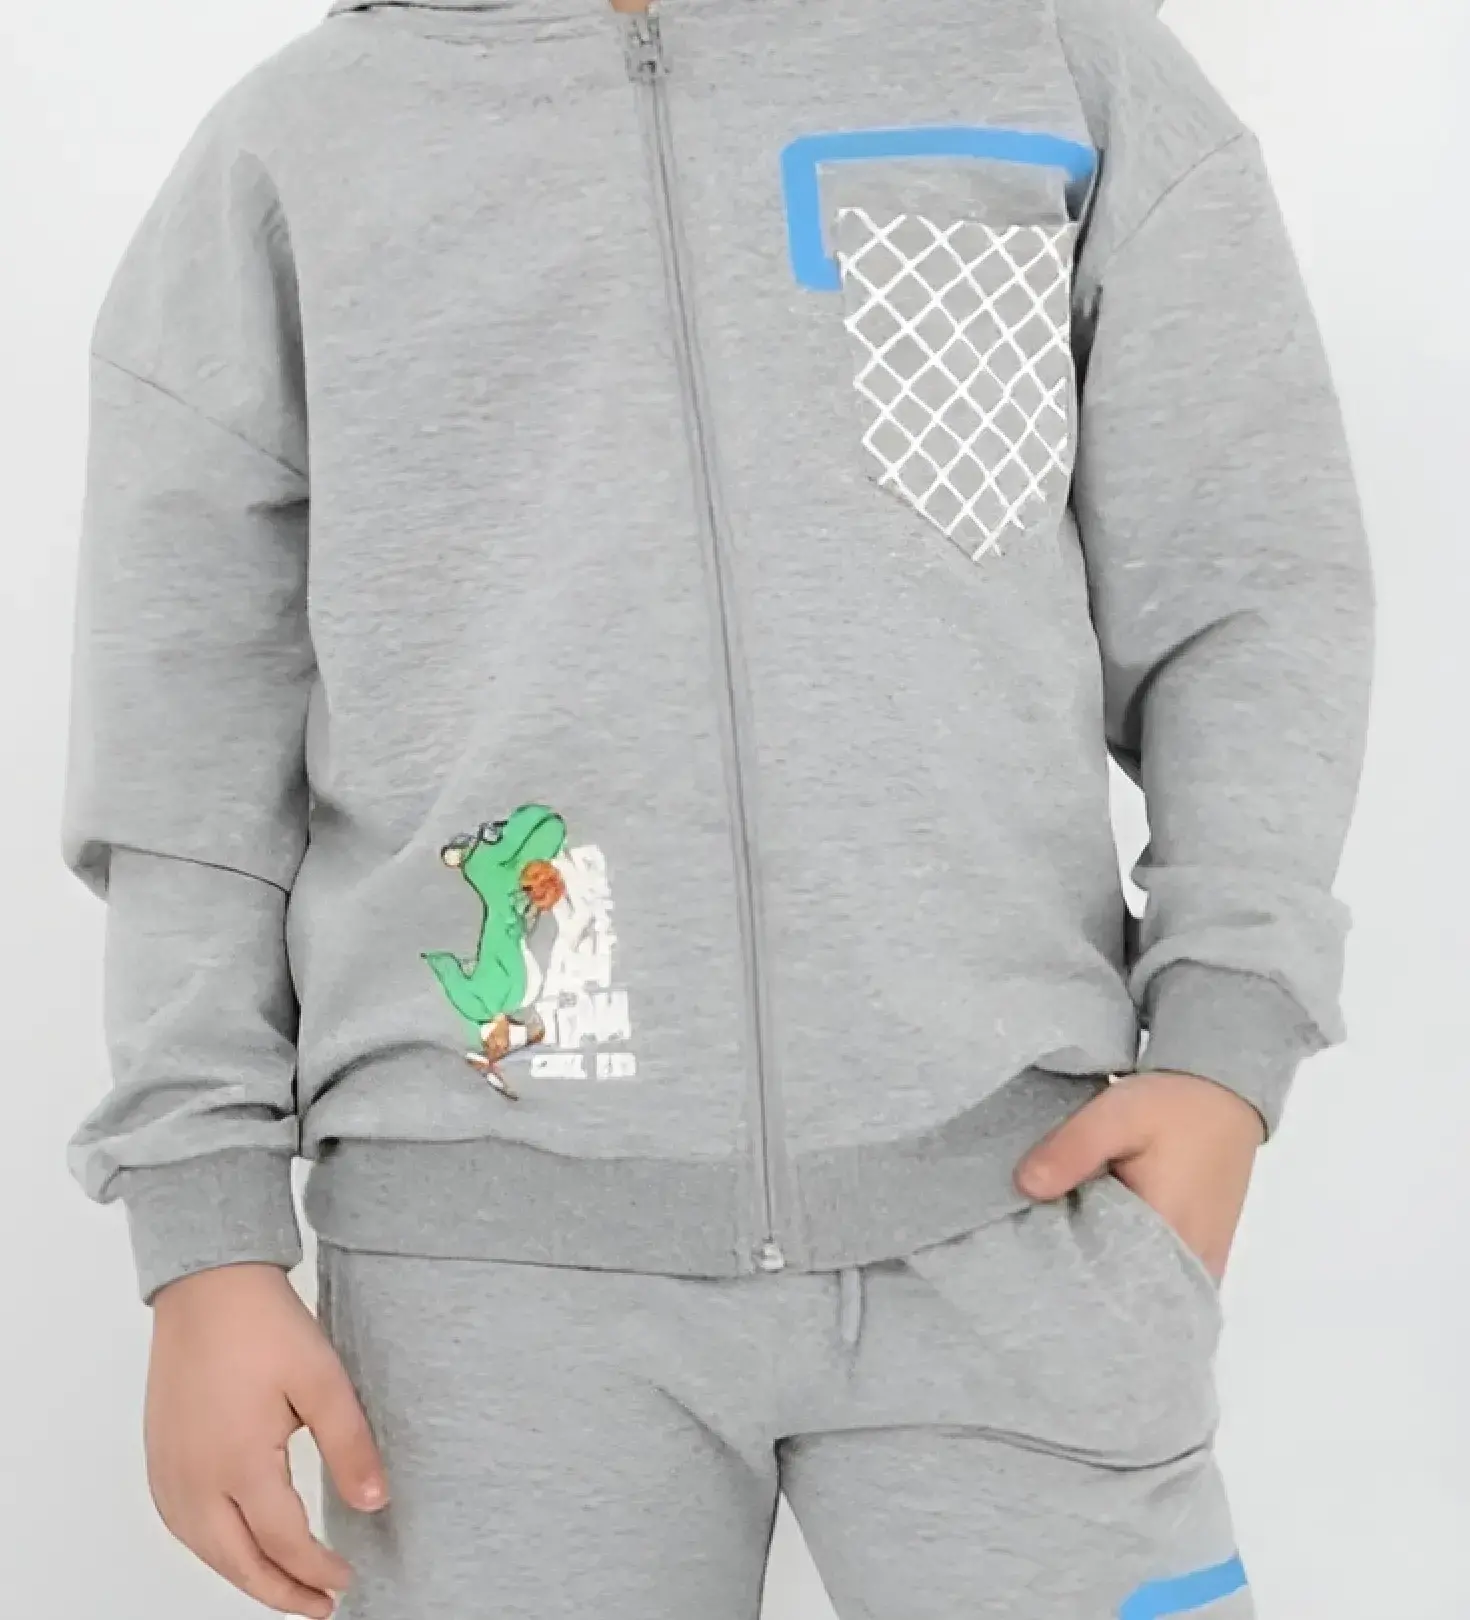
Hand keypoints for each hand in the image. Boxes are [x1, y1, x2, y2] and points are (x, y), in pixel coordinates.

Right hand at [147, 1263, 387, 1616]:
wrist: (208, 1285)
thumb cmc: (263, 1325)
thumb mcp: (323, 1381)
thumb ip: (350, 1447)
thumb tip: (375, 1503)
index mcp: (239, 1465)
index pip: (284, 1542)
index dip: (317, 1570)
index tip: (346, 1581)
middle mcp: (195, 1480)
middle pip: (238, 1564)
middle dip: (281, 1593)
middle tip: (319, 1607)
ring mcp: (170, 1472)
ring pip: (206, 1551)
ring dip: (245, 1576)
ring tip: (285, 1586)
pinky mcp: (158, 1458)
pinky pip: (182, 1526)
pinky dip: (212, 1550)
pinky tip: (234, 1548)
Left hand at [1015, 1071, 1264, 1278]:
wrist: (1223, 1091)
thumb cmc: (1172, 1106)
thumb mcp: (1115, 1115)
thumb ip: (1071, 1151)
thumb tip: (1024, 1188)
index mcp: (1172, 1238)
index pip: (1112, 1288)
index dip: (1069, 1276)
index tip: (1035, 1258)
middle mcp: (1194, 1265)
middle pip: (1129, 1294)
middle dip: (1086, 1277)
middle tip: (1043, 1253)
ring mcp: (1203, 1264)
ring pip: (1146, 1289)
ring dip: (1110, 1271)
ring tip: (1069, 1245)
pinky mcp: (1204, 1252)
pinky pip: (1163, 1277)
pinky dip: (1133, 1264)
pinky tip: (1103, 1240)